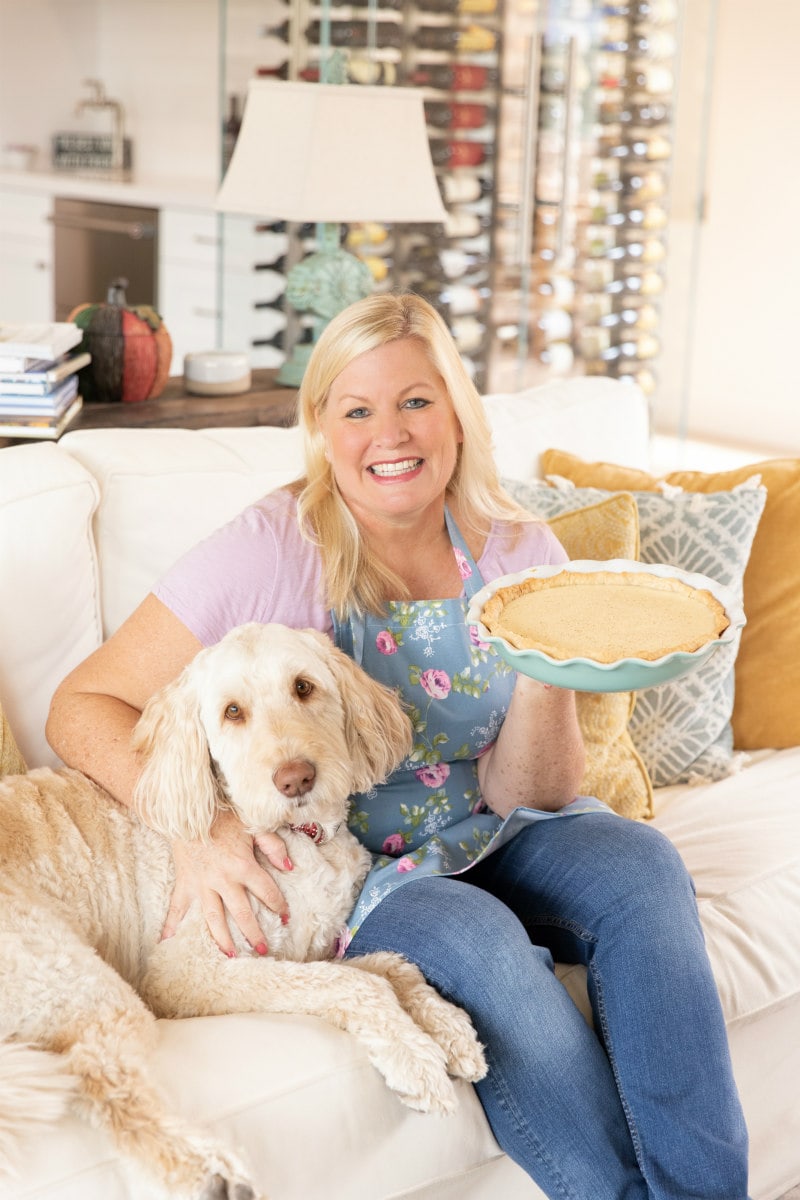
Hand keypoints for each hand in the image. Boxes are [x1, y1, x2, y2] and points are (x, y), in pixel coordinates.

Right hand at [161, 808, 291, 956]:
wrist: (187, 810)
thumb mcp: (252, 824)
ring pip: (212, 917)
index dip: (278, 905)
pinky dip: (171, 925)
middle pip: (241, 912)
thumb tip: (289, 866)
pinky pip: (178, 907)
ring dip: (221, 938)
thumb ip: (272, 845)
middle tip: (263, 951)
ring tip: (230, 955)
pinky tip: (167, 943)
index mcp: (242, 865)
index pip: (266, 891)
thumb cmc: (222, 815)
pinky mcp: (184, 882)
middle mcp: (223, 879)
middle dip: (254, 933)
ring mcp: (201, 884)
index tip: (286, 917)